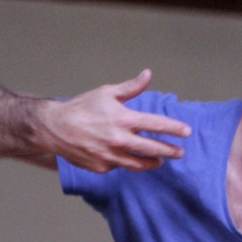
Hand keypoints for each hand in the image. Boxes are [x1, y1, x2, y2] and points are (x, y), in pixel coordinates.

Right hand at [38, 70, 190, 172]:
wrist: (55, 128)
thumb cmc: (81, 108)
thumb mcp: (106, 93)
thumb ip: (130, 87)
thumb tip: (148, 74)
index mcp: (123, 119)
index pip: (156, 124)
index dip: (174, 128)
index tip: (186, 131)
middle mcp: (120, 140)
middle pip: (154, 149)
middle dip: (170, 151)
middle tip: (180, 152)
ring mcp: (111, 156)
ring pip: (140, 164)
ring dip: (154, 162)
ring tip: (161, 160)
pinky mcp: (103, 167)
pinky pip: (121, 166)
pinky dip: (127, 162)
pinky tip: (131, 159)